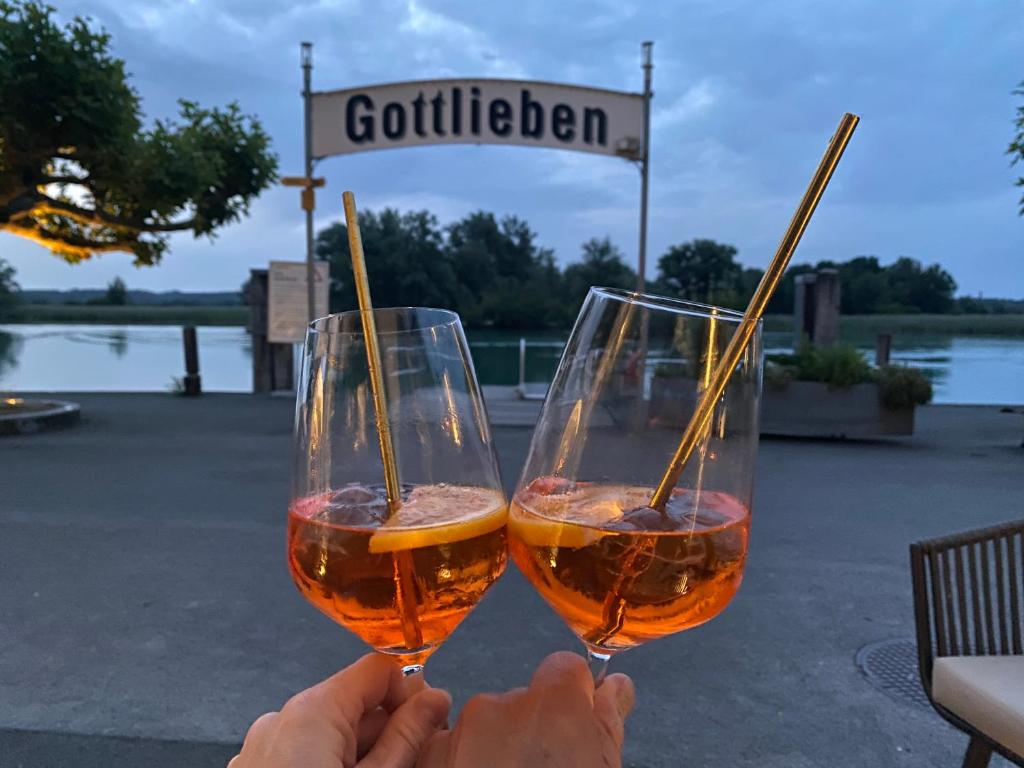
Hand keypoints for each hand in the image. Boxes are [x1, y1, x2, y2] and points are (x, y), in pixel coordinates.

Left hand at [230, 653, 450, 767]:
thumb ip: (408, 736)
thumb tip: (435, 700)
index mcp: (313, 710)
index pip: (377, 670)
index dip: (410, 692)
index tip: (430, 724)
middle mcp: (280, 720)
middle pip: (352, 704)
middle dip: (388, 730)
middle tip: (416, 764)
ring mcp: (260, 751)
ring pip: (327, 736)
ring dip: (360, 756)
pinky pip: (300, 757)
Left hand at [418, 652, 634, 767]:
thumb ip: (608, 721)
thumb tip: (615, 687)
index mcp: (552, 705)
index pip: (563, 669)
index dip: (572, 697)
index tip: (574, 724)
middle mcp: (499, 706)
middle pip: (520, 700)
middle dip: (530, 730)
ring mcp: (457, 734)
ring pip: (482, 725)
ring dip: (493, 748)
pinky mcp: (427, 761)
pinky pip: (449, 749)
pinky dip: (461, 766)